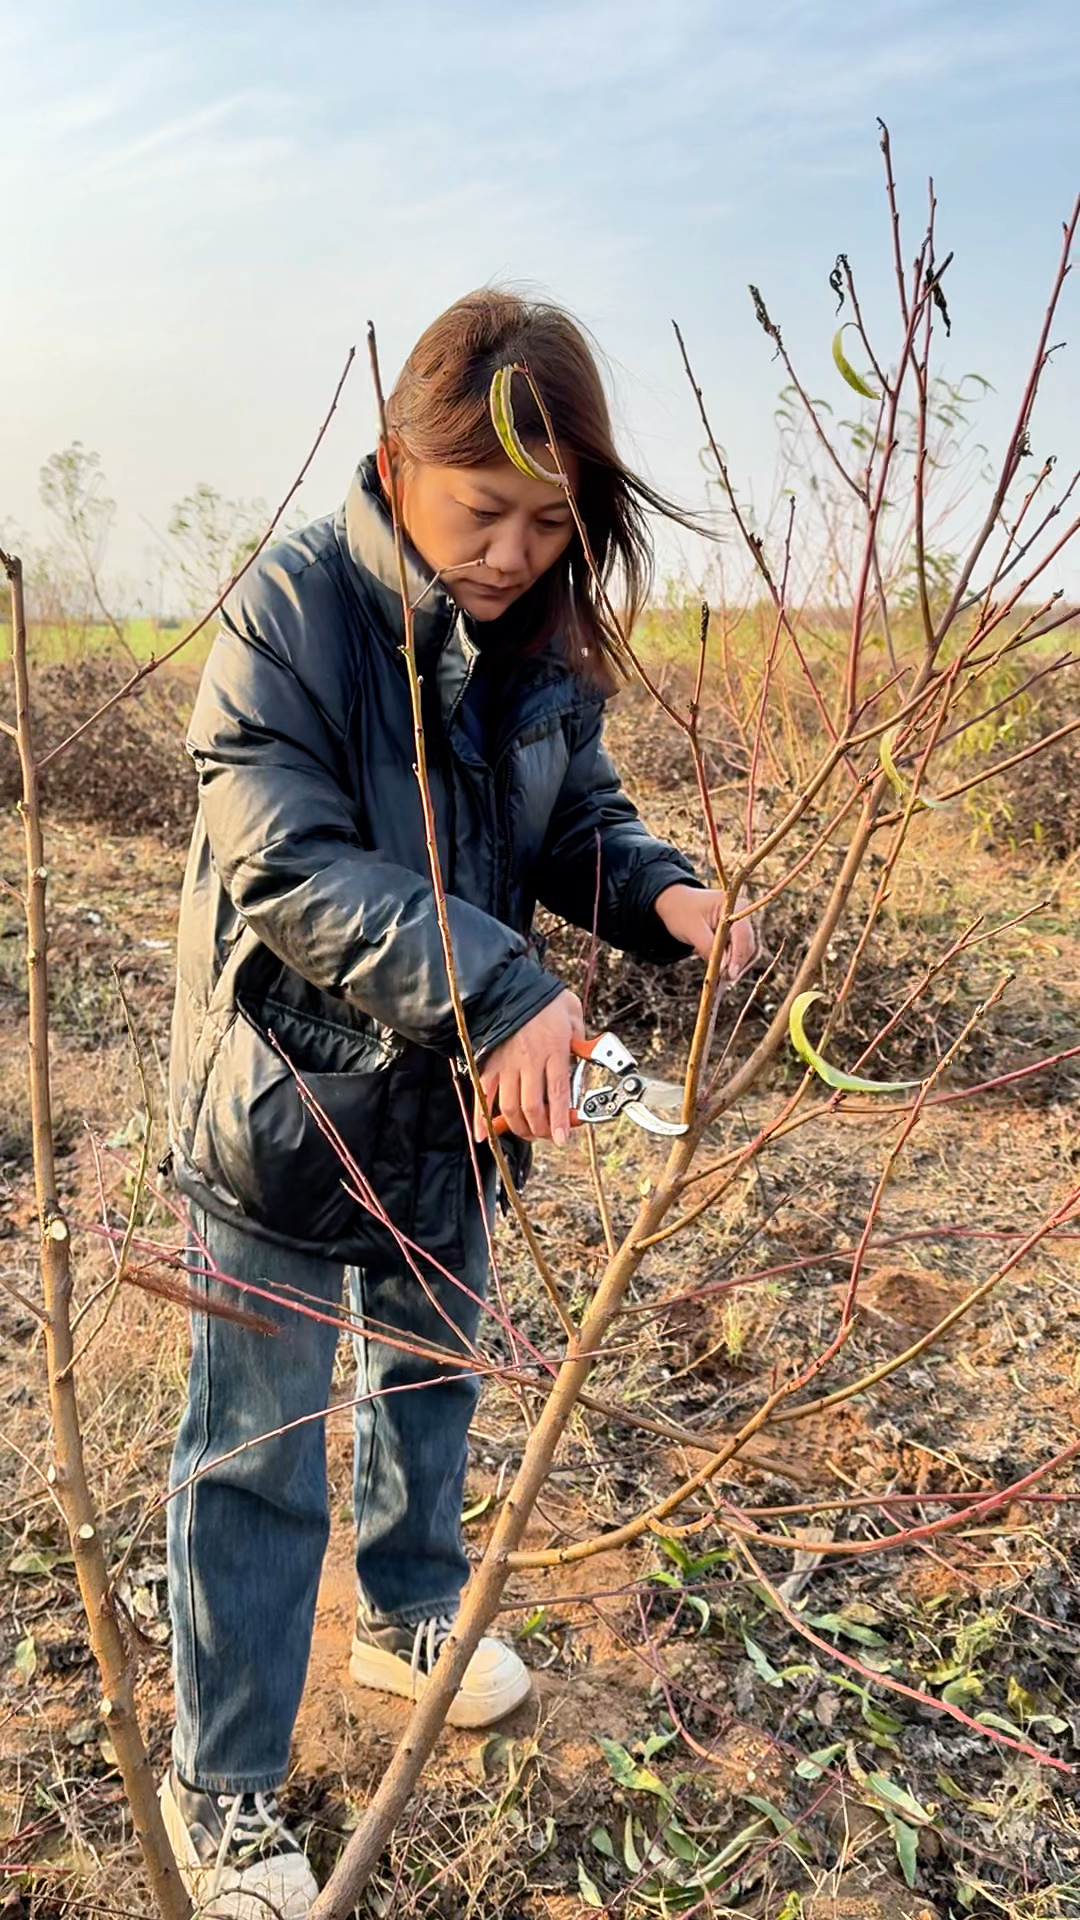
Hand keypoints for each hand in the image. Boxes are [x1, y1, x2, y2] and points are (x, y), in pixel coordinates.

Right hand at [474, 988, 584, 1144]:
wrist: (512, 987)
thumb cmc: (545, 1000)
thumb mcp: (573, 1016)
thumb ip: (582, 1041)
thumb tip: (589, 1058)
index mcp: (553, 1050)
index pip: (557, 1093)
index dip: (560, 1120)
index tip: (561, 1138)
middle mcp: (529, 1060)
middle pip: (532, 1107)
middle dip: (540, 1129)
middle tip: (547, 1135)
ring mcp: (506, 1064)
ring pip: (509, 1107)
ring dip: (519, 1127)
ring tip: (527, 1132)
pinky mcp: (489, 1064)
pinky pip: (483, 1096)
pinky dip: (481, 1118)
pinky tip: (482, 1134)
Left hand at [653, 884, 759, 980]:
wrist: (675, 903)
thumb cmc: (682, 912)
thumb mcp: (692, 930)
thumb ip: (708, 948)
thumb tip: (723, 969)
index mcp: (734, 905)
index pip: (742, 934)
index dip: (738, 956)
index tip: (731, 974)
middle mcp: (742, 914)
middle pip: (748, 944)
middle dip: (738, 964)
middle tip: (725, 981)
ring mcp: (741, 925)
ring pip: (746, 951)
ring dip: (736, 966)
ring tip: (723, 980)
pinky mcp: (736, 935)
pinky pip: (739, 952)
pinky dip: (732, 963)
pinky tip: (723, 974)